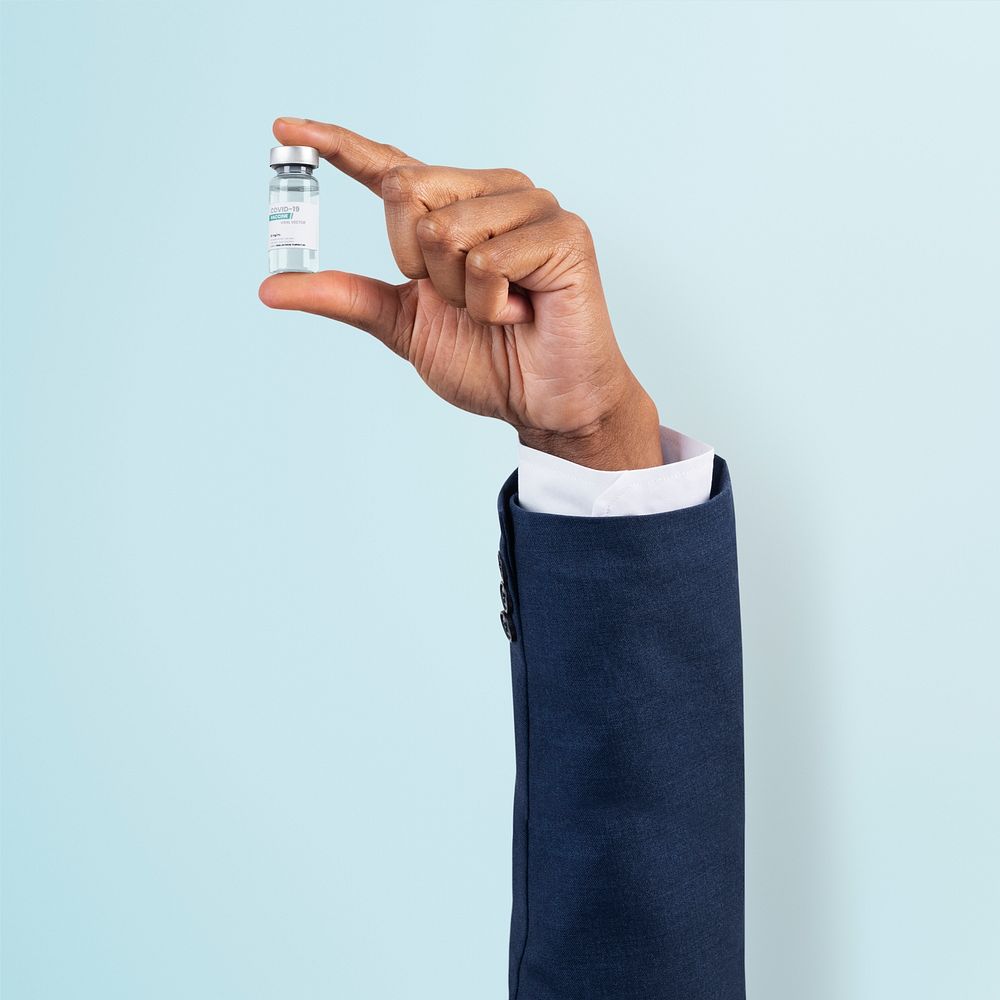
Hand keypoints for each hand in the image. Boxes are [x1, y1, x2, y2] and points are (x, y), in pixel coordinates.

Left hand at [259, 117, 662, 470]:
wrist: (545, 403)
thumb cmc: (490, 361)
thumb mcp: (404, 325)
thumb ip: (348, 296)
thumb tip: (271, 287)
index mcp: (454, 207)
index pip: (390, 168)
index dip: (337, 146)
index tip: (285, 131)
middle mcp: (491, 192)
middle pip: (406, 189)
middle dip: (416, 264)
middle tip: (461, 300)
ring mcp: (531, 206)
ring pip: (445, 231)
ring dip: (461, 294)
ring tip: (501, 310)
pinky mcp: (563, 231)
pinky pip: (489, 259)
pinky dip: (494, 304)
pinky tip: (525, 312)